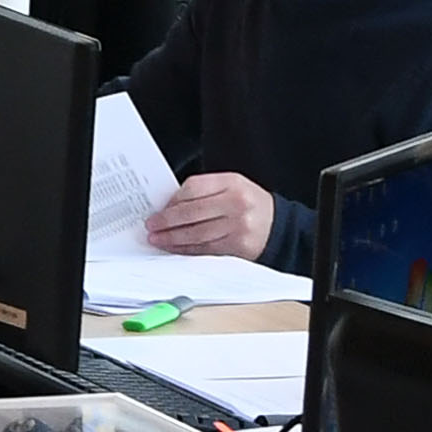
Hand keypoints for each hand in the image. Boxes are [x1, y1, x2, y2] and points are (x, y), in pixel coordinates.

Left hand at [144, 172, 276, 258]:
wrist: (279, 227)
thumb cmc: (249, 206)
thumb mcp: (231, 187)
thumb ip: (204, 192)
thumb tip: (169, 206)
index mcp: (232, 183)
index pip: (194, 188)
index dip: (173, 200)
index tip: (159, 208)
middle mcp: (236, 203)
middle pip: (192, 212)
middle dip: (167, 221)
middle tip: (151, 225)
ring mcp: (239, 226)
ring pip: (197, 233)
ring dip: (172, 238)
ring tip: (157, 239)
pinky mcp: (238, 246)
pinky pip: (205, 249)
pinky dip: (186, 249)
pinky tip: (175, 248)